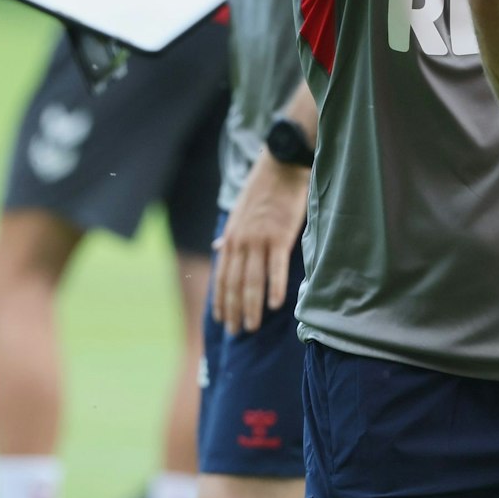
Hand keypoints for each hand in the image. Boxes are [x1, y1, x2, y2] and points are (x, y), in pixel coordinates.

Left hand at [212, 152, 308, 333]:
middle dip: (234, 311)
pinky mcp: (279, 236)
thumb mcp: (239, 210)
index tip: (223, 320)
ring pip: (252, 281)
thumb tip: (217, 247)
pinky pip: (275, 268)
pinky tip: (275, 305)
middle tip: (237, 332)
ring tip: (253, 327)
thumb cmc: (263, 187)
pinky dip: (274, 288)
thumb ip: (230, 233)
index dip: (221, 301)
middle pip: (234, 284)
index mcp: (231, 237)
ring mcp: (259, 240)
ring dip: (251, 307)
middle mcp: (240, 241)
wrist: (281, 164)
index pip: (222, 277)